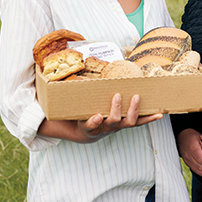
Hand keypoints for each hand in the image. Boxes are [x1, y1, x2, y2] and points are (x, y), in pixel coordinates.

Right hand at [38, 94, 161, 142]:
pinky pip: (138, 123)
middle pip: (112, 122)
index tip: (95, 116)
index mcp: (88, 125)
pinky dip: (149, 118)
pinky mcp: (126, 124)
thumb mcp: (66, 107)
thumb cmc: (76, 115)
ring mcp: (116, 127)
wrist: (86, 133)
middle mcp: (104, 128)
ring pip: (127, 123)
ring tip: (137, 98)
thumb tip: (42, 69)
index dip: (93, 122)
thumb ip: (58, 91)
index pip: (90, 125)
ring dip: (133, 110)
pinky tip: (159, 113)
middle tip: (117, 96)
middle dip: (115, 110)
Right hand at [177, 129, 201, 179]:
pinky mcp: (188, 163)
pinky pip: (196, 171)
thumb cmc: (193, 136)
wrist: (182, 137)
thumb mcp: (201, 137)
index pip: (200, 158)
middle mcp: (188, 155)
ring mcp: (187, 160)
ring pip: (197, 170)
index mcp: (192, 148)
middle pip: (199, 166)